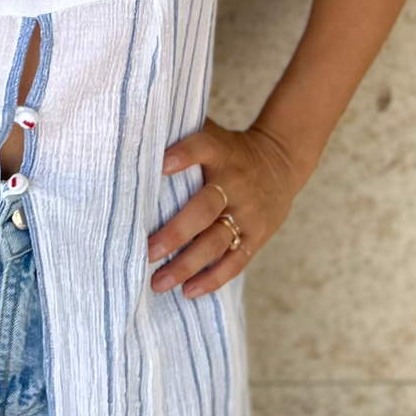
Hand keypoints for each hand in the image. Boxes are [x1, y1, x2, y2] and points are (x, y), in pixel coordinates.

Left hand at [146, 119, 301, 297]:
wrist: (281, 161)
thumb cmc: (229, 149)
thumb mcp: (213, 132)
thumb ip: (180, 129)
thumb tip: (134, 124)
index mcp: (220, 152)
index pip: (202, 148)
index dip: (183, 155)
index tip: (160, 164)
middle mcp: (234, 183)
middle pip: (204, 209)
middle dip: (175, 232)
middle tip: (147, 251)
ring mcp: (248, 213)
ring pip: (216, 242)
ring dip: (187, 265)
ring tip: (158, 282)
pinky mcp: (257, 236)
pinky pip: (235, 261)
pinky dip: (213, 278)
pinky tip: (189, 291)